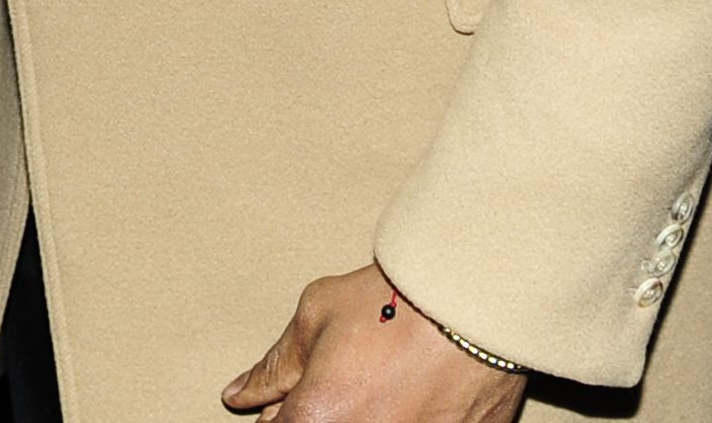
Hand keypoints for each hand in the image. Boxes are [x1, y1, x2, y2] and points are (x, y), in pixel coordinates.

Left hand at [223, 266, 526, 420]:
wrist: (471, 302)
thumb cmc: (394, 301)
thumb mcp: (317, 314)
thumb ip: (275, 365)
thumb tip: (239, 395)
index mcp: (317, 417)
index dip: (281, 411)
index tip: (297, 395)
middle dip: (319, 413)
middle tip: (345, 383)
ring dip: (359, 416)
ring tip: (379, 384)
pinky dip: (402, 419)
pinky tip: (410, 394)